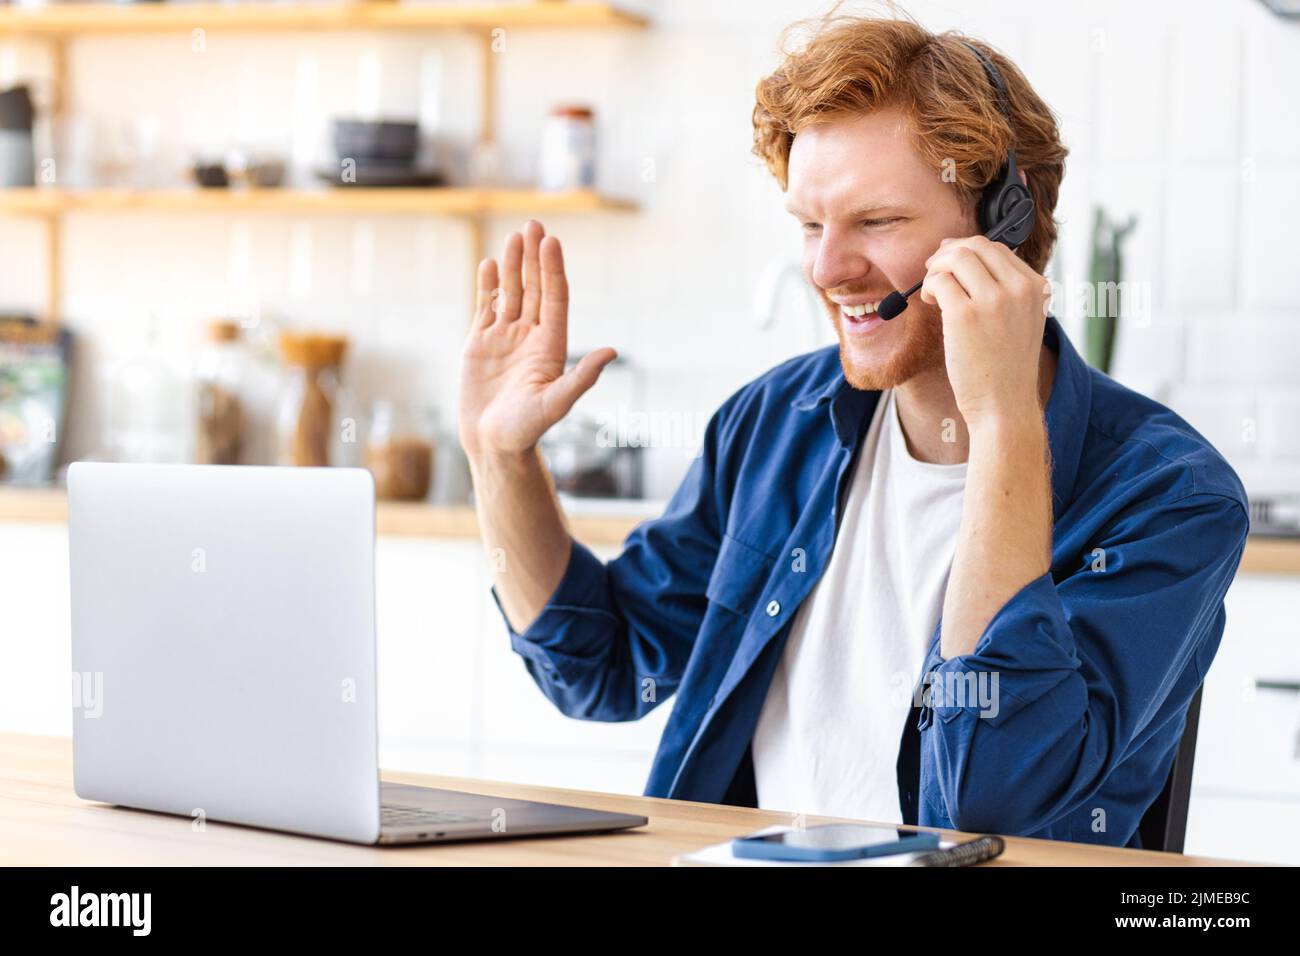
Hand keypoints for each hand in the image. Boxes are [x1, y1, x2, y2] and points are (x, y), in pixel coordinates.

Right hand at [458, 220, 616, 459]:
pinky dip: (488, 286)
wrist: (493, 445)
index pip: (554, 299)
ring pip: (510, 293)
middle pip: (534, 288)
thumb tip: (612, 352)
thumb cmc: (526, 430)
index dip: (553, 270)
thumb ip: (582, 377)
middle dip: (534, 257)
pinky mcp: (481, 344)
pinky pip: (486, 307)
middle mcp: (530, 336)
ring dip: (513, 265)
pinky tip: (491, 264)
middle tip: (533, 224)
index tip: (551, 242)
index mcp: (550, 346)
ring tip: (514, 236)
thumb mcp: (557, 404)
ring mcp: (505, 338)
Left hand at [918, 235, 1051, 427]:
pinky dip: (928, 287)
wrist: (1004, 405)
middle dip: (948, 254)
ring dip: (936, 269)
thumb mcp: (1022, 320)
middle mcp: (1018, 289)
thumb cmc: (1005, 367)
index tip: (951, 264)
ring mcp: (993, 300)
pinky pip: (939, 281)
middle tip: (933, 272)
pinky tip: (930, 303)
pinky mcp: (965, 315)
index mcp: (1035, 287)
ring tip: (933, 292)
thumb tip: (965, 255)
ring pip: (955, 257)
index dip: (968, 250)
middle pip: (975, 245)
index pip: (997, 248)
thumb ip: (1005, 289)